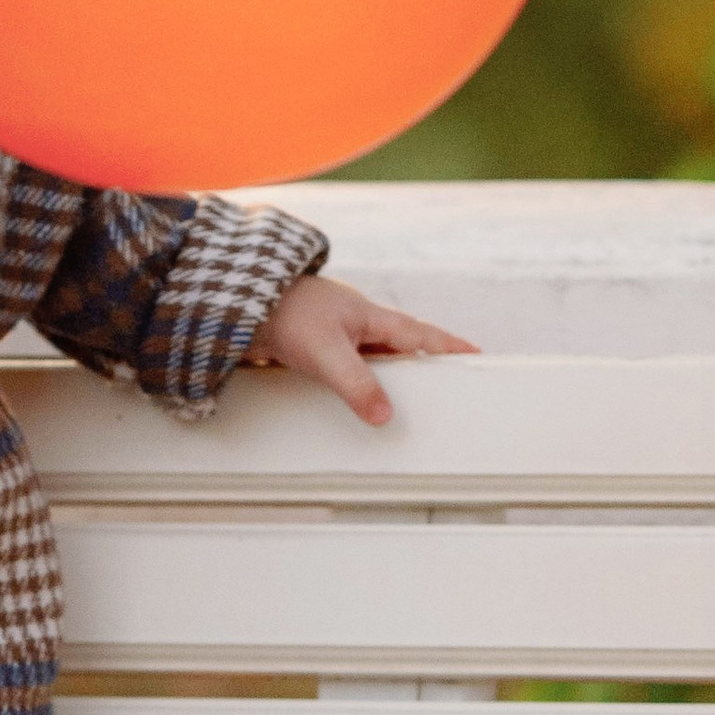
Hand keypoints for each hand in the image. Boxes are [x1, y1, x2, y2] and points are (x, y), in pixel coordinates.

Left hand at [244, 275, 475, 427]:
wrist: (237, 299)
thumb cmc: (284, 312)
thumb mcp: (326, 352)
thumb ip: (356, 384)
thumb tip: (384, 415)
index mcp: (370, 317)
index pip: (421, 335)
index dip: (449, 346)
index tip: (476, 354)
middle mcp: (356, 323)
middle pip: (401, 346)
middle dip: (424, 362)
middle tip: (447, 380)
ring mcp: (335, 333)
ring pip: (374, 357)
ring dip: (389, 374)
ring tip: (406, 399)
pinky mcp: (313, 345)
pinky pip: (347, 366)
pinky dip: (359, 380)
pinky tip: (355, 396)